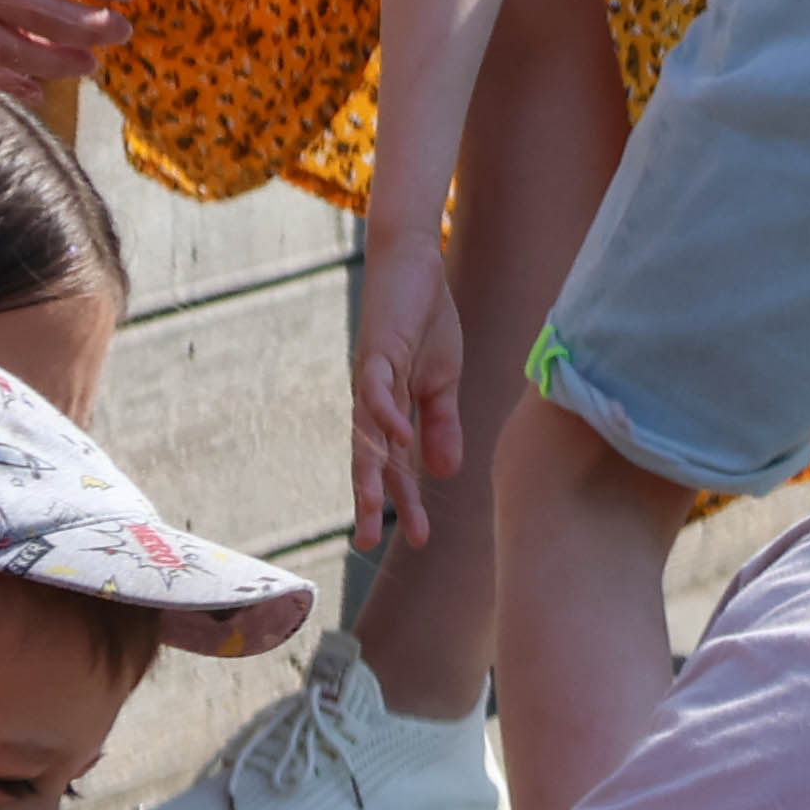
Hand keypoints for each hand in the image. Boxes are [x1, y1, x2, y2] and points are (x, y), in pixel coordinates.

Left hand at [352, 233, 462, 549]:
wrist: (414, 266)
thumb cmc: (426, 320)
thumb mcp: (443, 382)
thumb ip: (442, 426)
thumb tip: (443, 472)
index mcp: (392, 408)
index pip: (396, 463)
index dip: (405, 500)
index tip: (417, 539)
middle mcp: (374, 399)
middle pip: (370, 457)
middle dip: (371, 500)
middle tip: (367, 542)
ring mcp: (372, 377)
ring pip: (367, 432)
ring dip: (369, 470)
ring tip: (373, 506)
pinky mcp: (378, 350)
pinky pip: (377, 388)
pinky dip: (385, 414)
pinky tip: (399, 439)